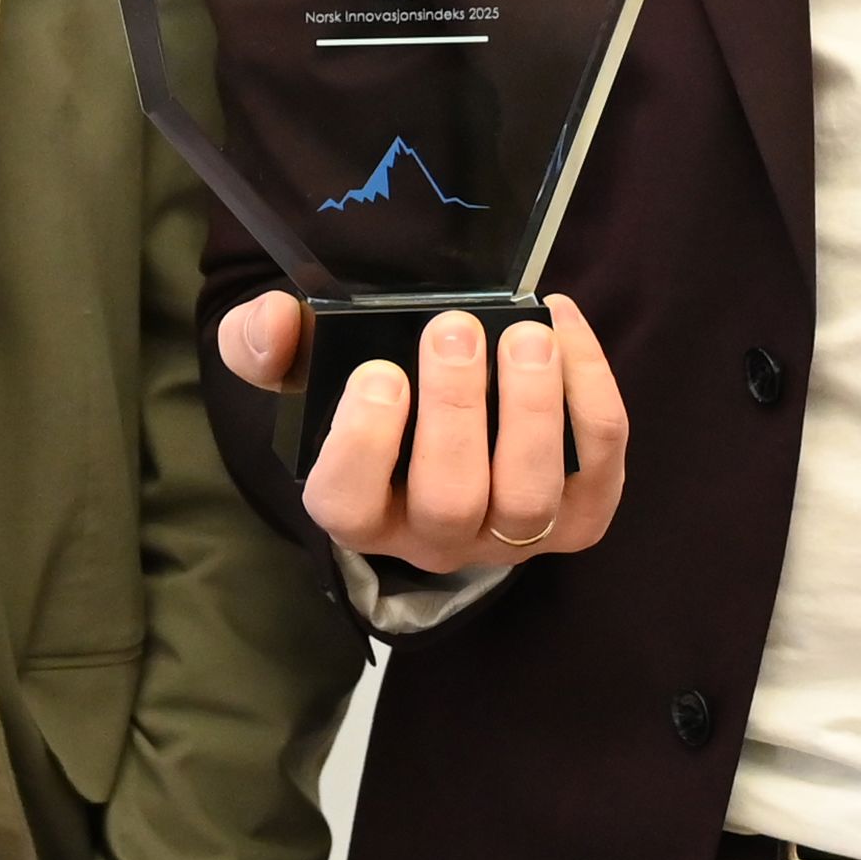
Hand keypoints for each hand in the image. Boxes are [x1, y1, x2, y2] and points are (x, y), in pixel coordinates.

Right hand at [214, 294, 631, 574]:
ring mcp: (513, 534)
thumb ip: (263, 342)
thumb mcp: (303, 368)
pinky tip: (563, 324)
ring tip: (526, 334)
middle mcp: (435, 537)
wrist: (445, 415)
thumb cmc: (370, 394)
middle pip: (448, 501)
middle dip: (455, 412)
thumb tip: (276, 322)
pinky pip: (597, 463)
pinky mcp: (581, 513)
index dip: (363, 445)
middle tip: (454, 328)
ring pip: (528, 497)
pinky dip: (590, 393)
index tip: (379, 373)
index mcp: (359, 510)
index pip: (347, 506)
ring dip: (533, 412)